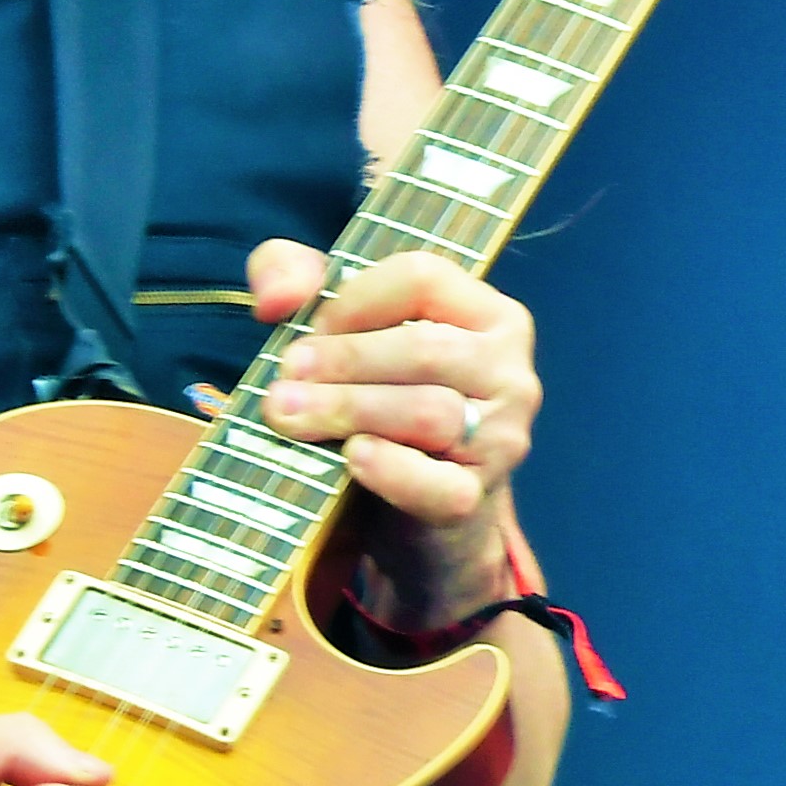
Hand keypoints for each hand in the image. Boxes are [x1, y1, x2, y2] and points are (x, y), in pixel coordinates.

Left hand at [248, 239, 535, 621]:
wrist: (419, 509)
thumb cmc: (379, 400)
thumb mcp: (340, 326)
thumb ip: (293, 276)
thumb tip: (275, 297)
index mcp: (487, 313)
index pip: (422, 278)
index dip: (353, 301)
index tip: (308, 332)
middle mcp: (510, 370)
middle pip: (425, 349)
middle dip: (342, 361)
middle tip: (281, 380)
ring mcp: (503, 437)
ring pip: (428, 412)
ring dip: (349, 410)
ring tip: (289, 415)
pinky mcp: (478, 498)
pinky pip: (439, 485)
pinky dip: (392, 470)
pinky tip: (352, 456)